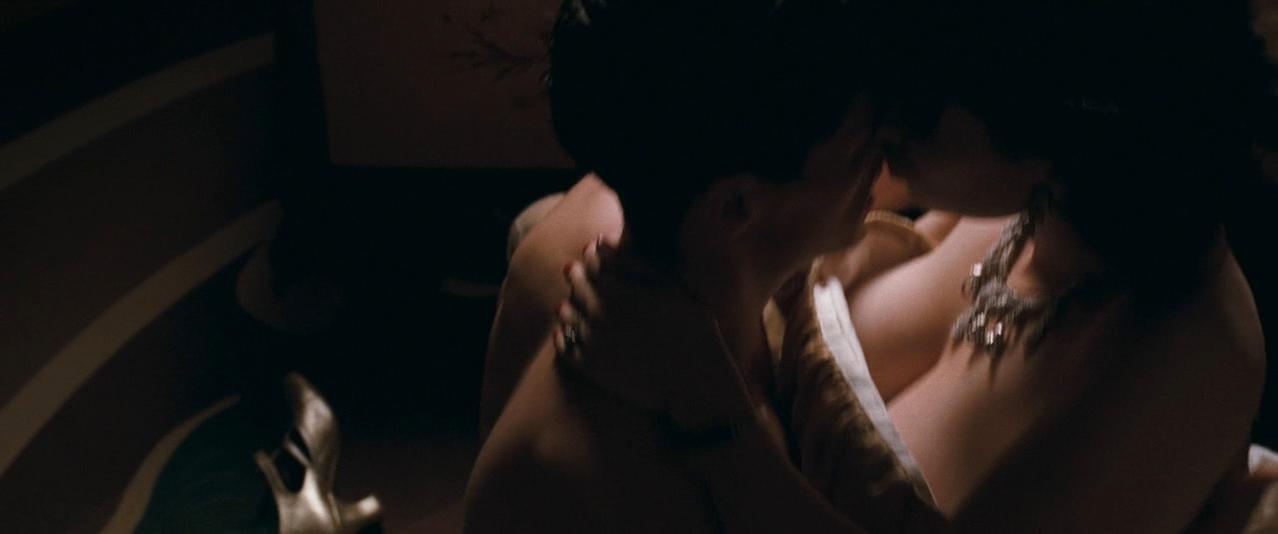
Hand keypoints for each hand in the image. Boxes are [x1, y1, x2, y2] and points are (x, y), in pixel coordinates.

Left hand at [554, 238, 754, 430]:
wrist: (694, 384)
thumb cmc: (693, 331)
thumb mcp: (676, 288)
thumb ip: (638, 263)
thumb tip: (602, 241)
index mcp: (621, 290)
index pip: (592, 260)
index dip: (593, 253)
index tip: (595, 251)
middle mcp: (600, 313)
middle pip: (576, 283)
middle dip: (578, 274)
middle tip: (583, 273)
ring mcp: (591, 341)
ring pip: (565, 312)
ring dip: (570, 303)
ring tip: (578, 302)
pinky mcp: (588, 366)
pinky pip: (563, 343)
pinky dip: (563, 333)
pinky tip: (573, 330)